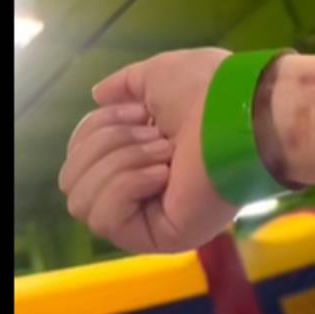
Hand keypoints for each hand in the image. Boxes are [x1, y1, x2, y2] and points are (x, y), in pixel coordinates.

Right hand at [59, 48, 238, 252]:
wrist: (243, 113)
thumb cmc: (210, 90)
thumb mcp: (155, 76)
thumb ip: (125, 86)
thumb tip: (98, 95)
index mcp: (140, 155)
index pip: (78, 157)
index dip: (95, 129)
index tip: (138, 111)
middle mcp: (143, 189)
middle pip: (71, 180)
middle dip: (107, 146)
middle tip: (155, 133)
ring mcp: (152, 216)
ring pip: (82, 201)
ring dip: (119, 163)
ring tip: (166, 152)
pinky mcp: (161, 237)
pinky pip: (106, 219)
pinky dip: (128, 185)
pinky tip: (165, 173)